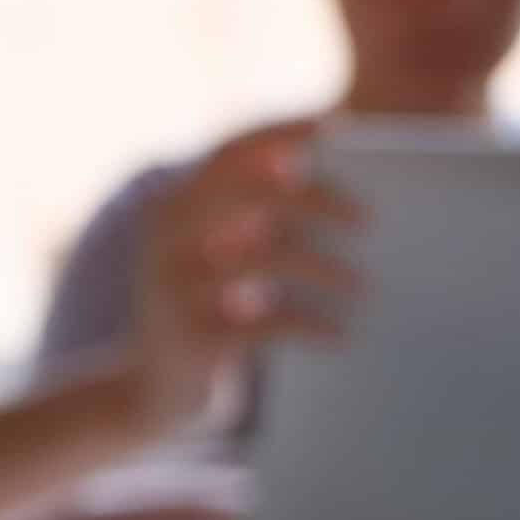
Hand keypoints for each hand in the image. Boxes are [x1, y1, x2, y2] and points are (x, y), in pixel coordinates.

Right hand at [125, 119, 362, 432]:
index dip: (281, 132)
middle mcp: (163, 236)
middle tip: (367, 221)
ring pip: (265, 257)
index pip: (229, 152)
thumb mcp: (217, 256)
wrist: (152, 393)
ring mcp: (172, 287)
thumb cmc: (206, 312)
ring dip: (325, 269)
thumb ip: (253, 215)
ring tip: (362, 286)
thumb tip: (330, 179)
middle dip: (317, 199)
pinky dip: (312, 324)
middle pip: (253, 194)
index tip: (336, 126)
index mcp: (170, 206)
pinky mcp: (190, 337)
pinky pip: (268, 321)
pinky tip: (339, 333)